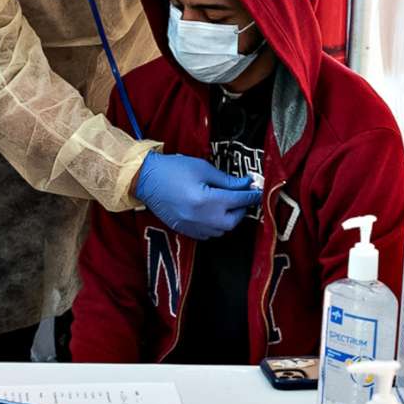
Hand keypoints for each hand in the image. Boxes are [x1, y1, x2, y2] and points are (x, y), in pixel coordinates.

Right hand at [133, 152, 260, 238]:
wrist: (145, 179)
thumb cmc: (174, 169)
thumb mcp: (203, 169)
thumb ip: (226, 180)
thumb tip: (245, 184)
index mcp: (207, 200)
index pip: (239, 200)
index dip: (251, 195)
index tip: (258, 191)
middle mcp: (201, 218)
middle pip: (233, 221)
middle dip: (240, 209)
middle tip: (241, 197)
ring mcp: (192, 227)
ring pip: (221, 230)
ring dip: (228, 219)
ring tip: (227, 205)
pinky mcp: (184, 230)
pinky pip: (207, 234)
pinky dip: (214, 226)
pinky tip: (212, 214)